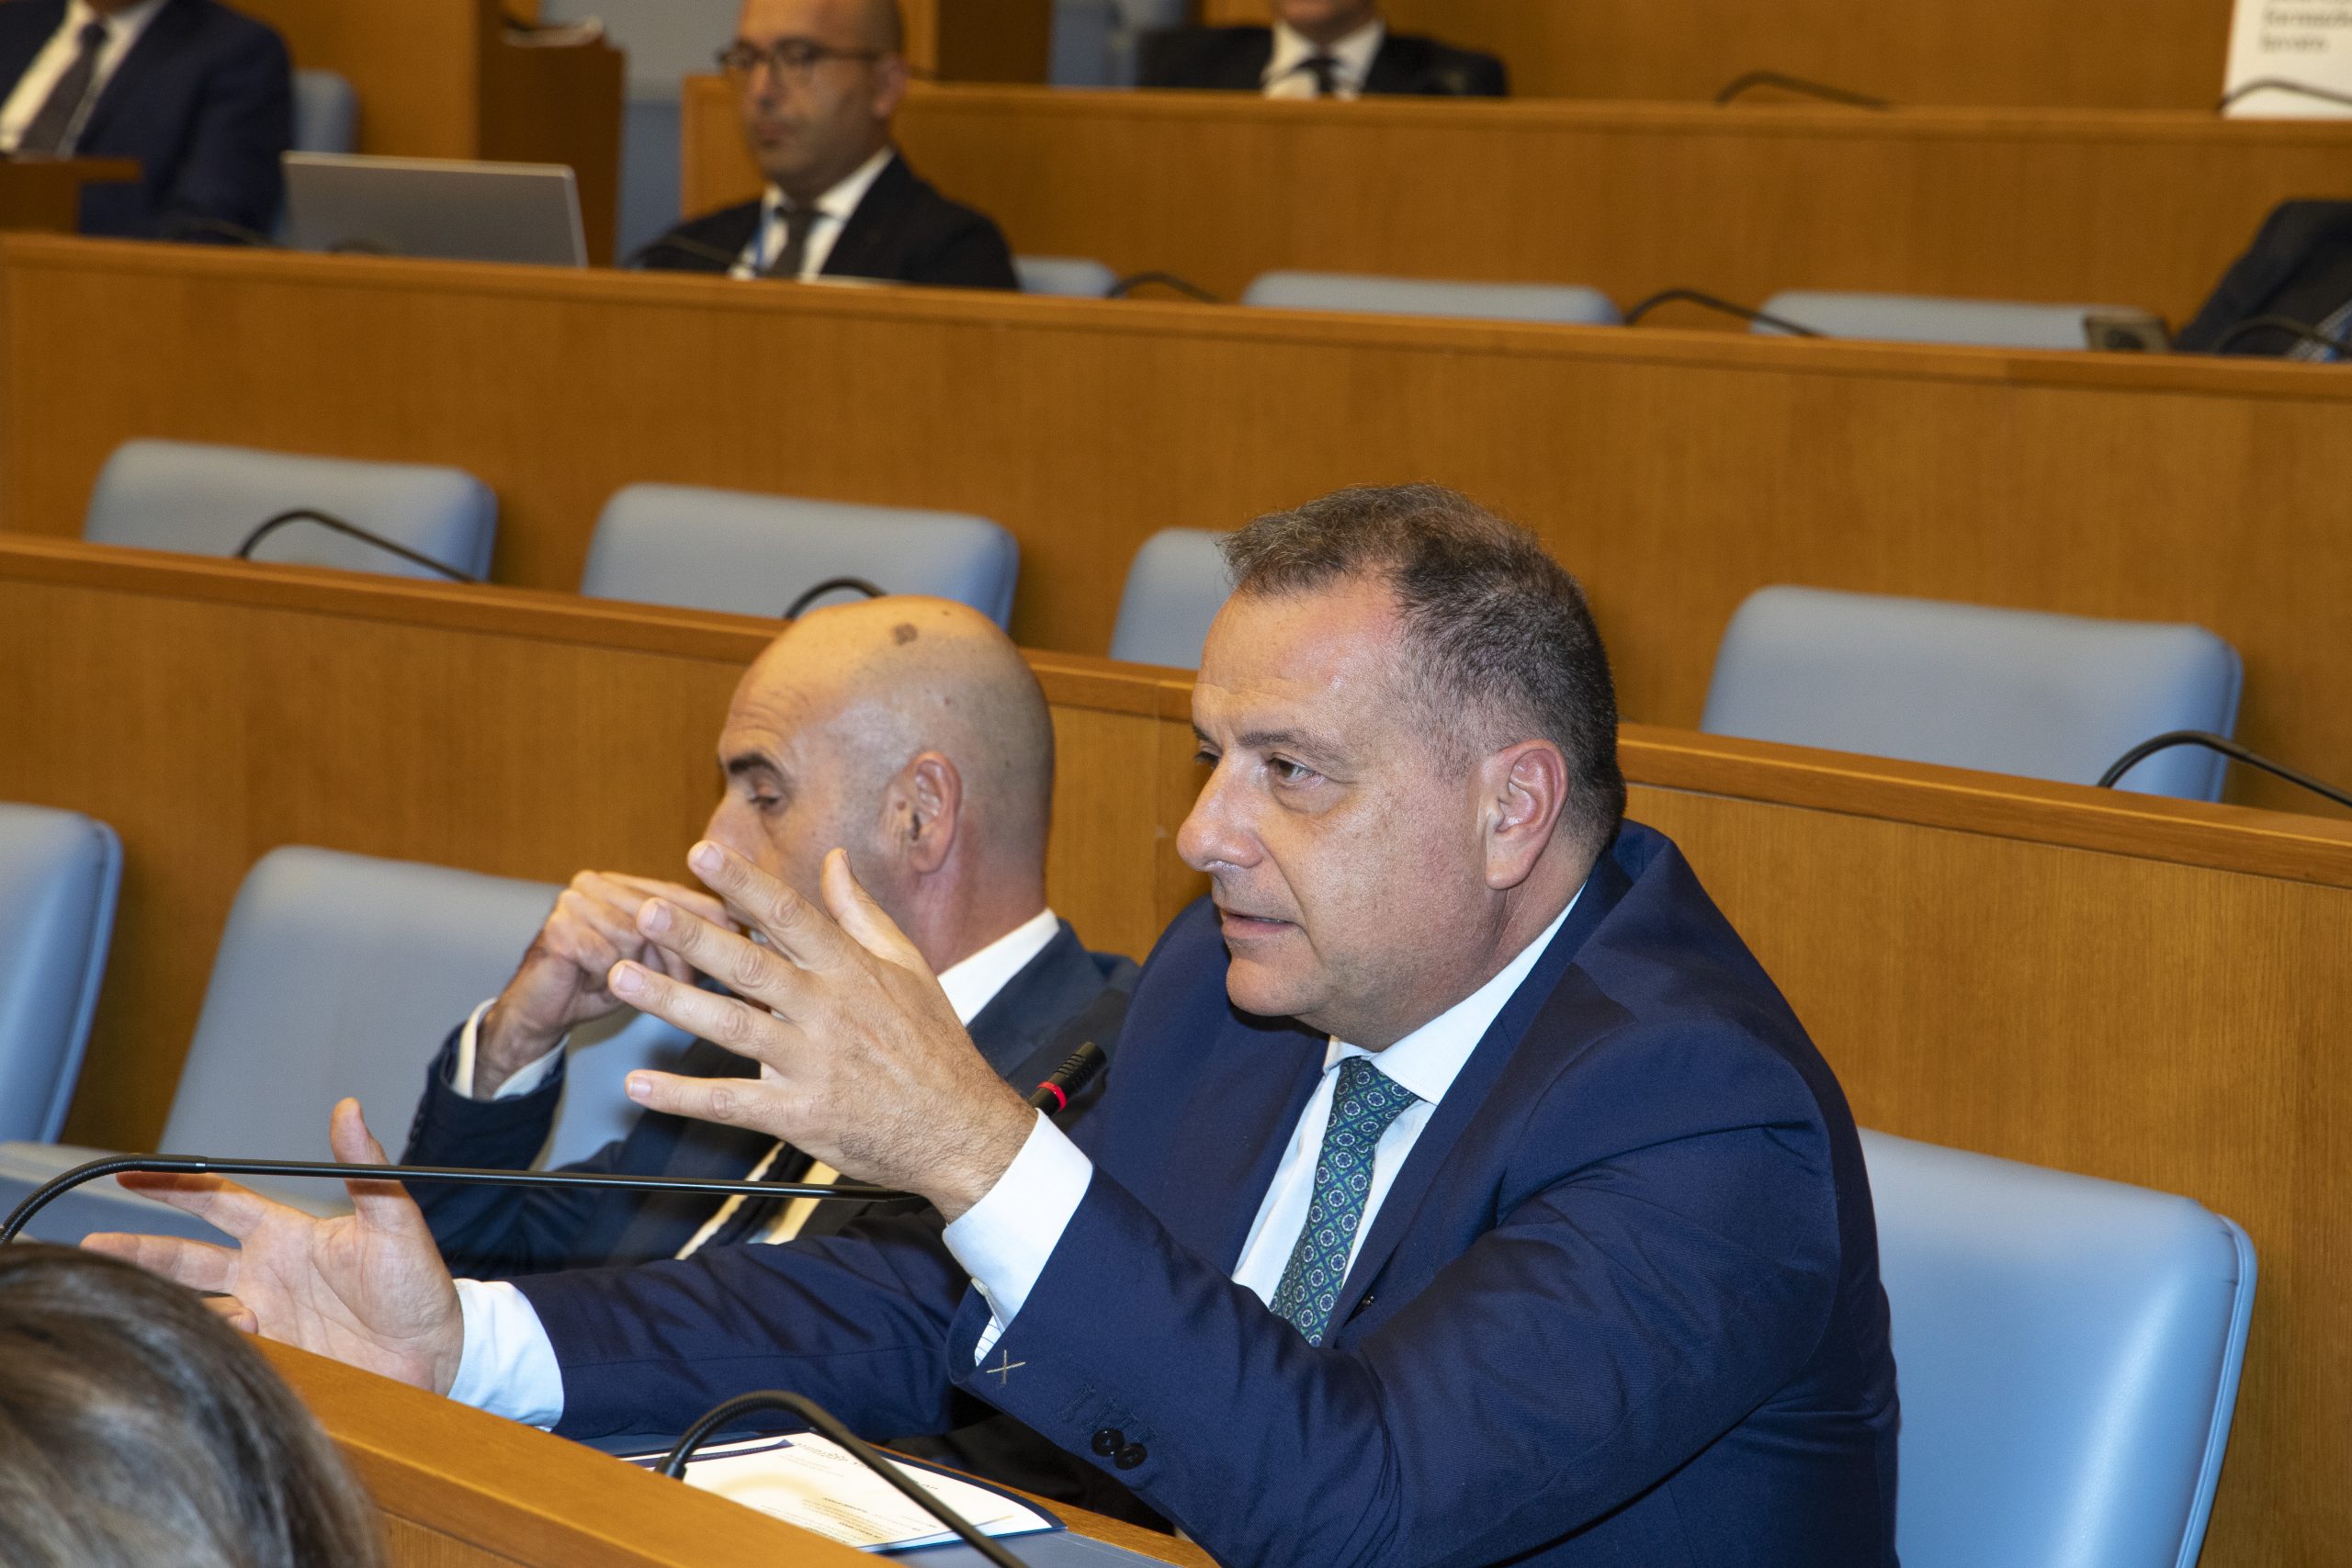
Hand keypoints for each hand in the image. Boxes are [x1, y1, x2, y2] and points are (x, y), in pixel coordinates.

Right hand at [84, 1099, 466, 1394]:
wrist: (439, 1355)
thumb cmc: (420, 1285)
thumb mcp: (395, 1221)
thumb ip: (367, 1169)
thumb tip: (348, 1109)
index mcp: (287, 1235)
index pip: (217, 1202)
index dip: (173, 1187)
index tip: (126, 1174)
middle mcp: (266, 1276)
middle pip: (185, 1258)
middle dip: (137, 1251)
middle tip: (90, 1249)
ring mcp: (266, 1319)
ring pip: (196, 1307)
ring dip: (174, 1304)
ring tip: (155, 1304)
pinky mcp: (273, 1360)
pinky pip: (227, 1350)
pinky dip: (216, 1343)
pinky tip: (237, 1338)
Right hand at [478, 872, 736, 1092]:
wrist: (540, 1014)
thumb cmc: (604, 986)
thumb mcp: (656, 960)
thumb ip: (693, 939)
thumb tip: (760, 936)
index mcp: (626, 883)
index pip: (685, 897)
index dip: (719, 927)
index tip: (753, 955)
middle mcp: (599, 882)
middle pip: (666, 915)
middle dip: (681, 956)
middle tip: (691, 985)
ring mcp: (574, 900)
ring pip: (640, 936)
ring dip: (643, 971)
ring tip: (630, 985)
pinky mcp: (558, 928)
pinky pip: (610, 957)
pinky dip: (612, 980)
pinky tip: (598, 985)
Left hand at [612, 842, 1034, 1222]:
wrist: (959, 1129)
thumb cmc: (934, 1044)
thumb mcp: (909, 967)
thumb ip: (862, 913)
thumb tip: (834, 860)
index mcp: (852, 971)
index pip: (790, 916)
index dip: (743, 884)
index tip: (701, 854)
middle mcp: (828, 1012)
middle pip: (751, 967)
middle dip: (695, 936)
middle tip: (645, 910)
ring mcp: (812, 1064)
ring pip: (731, 1027)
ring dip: (672, 1002)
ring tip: (621, 977)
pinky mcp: (799, 1115)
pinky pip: (731, 1102)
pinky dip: (682, 1094)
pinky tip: (639, 1083)